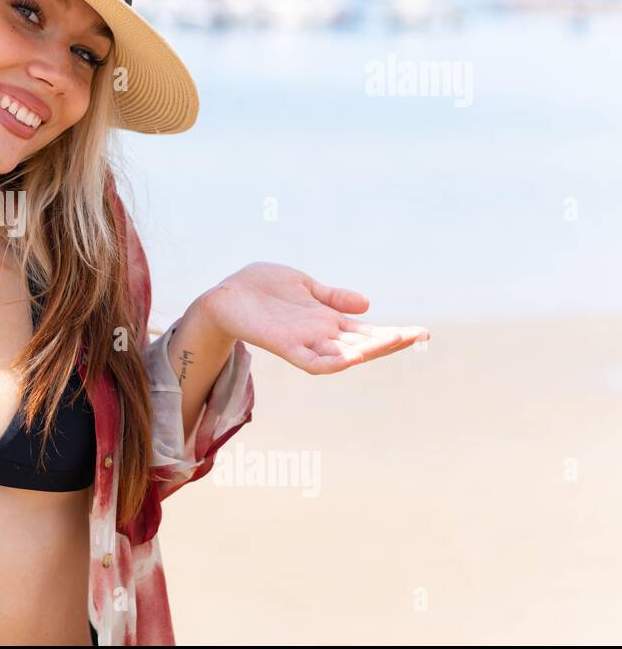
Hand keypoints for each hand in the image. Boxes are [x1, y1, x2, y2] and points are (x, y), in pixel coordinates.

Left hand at [198, 261, 429, 374]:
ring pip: (343, 355)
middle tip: (420, 336)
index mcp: (327, 321)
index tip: (422, 332)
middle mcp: (320, 336)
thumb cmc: (262, 289)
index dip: (393, 333)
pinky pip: (311, 362)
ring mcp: (304, 342)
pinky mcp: (284, 345)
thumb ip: (333, 297)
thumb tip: (367, 303)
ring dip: (369, 350)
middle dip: (391, 342)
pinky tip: (350, 359)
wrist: (226, 295)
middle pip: (363, 344)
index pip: (367, 332)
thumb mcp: (304, 286)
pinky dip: (331, 362)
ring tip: (395, 340)